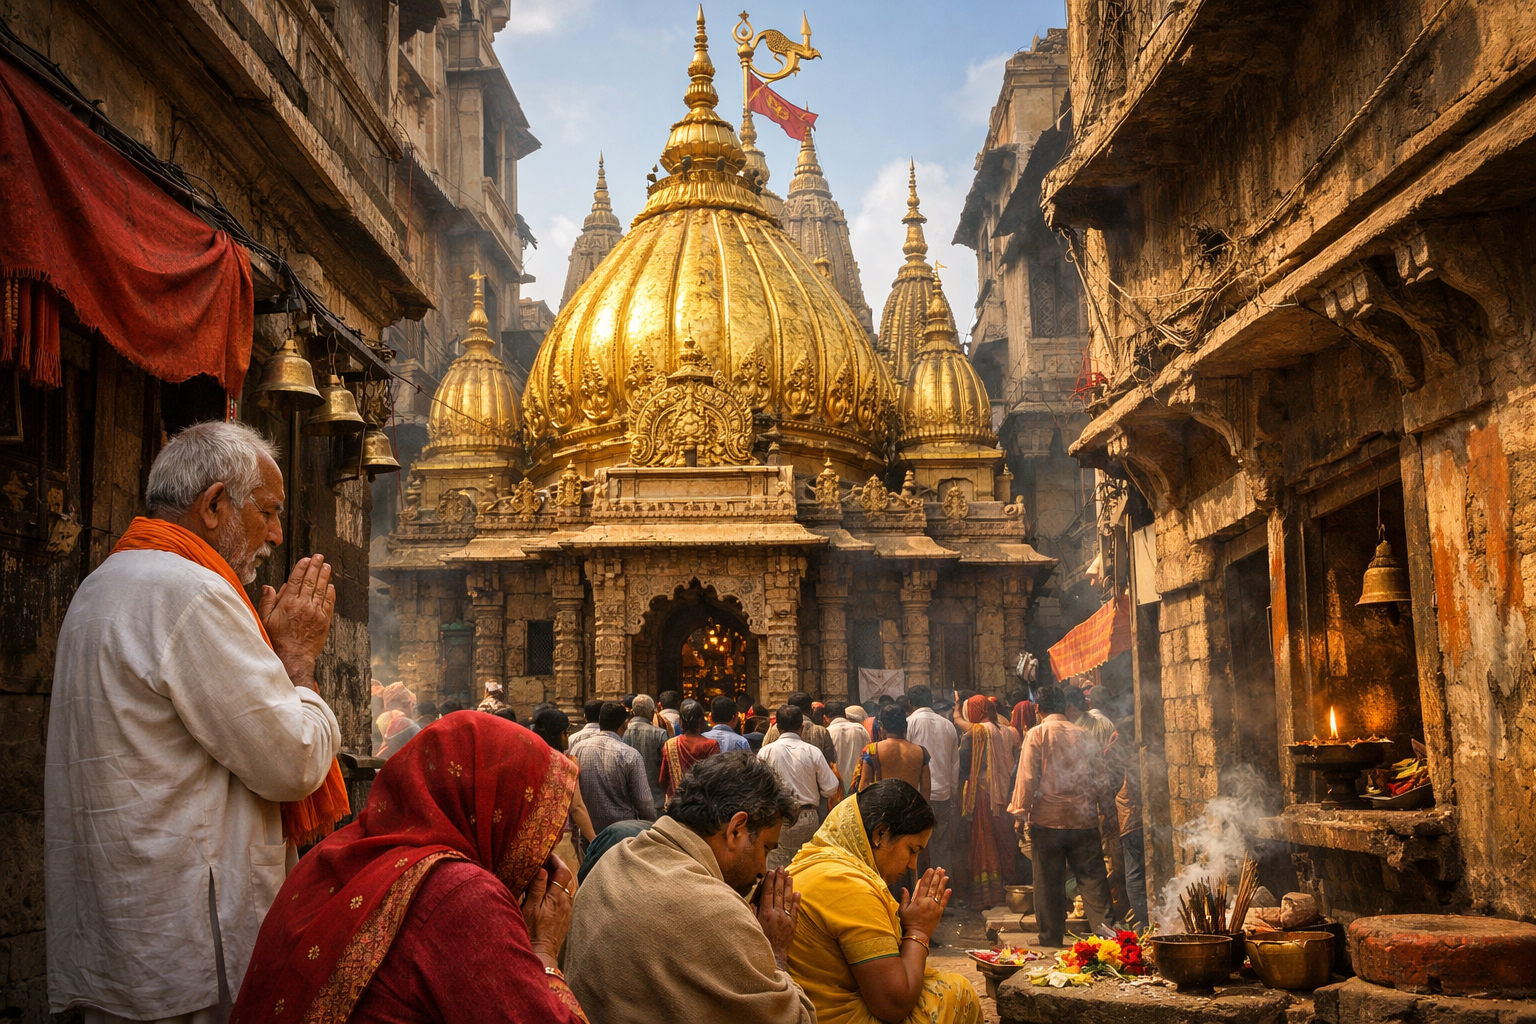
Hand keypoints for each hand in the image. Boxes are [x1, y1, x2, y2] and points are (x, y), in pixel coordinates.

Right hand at [260, 555, 334, 689]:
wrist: (293, 657)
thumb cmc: (276, 639)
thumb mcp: (264, 620)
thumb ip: (267, 602)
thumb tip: (269, 586)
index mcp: (287, 603)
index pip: (295, 580)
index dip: (301, 568)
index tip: (306, 559)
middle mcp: (303, 605)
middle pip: (310, 581)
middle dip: (315, 567)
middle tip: (319, 557)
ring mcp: (315, 612)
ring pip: (321, 589)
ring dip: (324, 576)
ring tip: (326, 566)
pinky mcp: (324, 620)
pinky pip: (329, 602)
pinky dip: (330, 593)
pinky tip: (330, 585)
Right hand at [521, 854, 573, 964]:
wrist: (542, 953)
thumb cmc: (533, 932)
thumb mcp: (529, 908)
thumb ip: (536, 888)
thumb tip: (541, 868)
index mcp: (557, 897)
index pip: (563, 872)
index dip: (557, 860)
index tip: (548, 854)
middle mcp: (566, 902)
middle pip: (566, 878)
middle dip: (557, 868)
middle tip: (545, 862)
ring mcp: (567, 910)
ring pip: (565, 888)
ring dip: (557, 880)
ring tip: (544, 875)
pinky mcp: (565, 917)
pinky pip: (564, 898)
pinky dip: (557, 891)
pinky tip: (547, 893)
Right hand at [752, 868, 801, 969]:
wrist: (772, 956)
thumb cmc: (759, 940)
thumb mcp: (752, 924)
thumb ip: (753, 910)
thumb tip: (755, 897)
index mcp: (765, 913)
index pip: (768, 893)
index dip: (770, 881)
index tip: (771, 871)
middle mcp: (776, 914)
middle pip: (779, 893)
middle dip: (780, 879)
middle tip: (781, 868)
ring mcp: (786, 919)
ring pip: (788, 899)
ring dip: (788, 886)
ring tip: (789, 876)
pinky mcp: (792, 925)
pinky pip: (795, 910)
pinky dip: (797, 901)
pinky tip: (798, 892)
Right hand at [897, 867, 950, 939]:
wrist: (917, 934)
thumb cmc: (908, 922)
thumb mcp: (902, 910)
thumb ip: (904, 898)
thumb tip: (904, 888)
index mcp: (918, 900)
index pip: (923, 885)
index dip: (927, 876)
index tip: (930, 869)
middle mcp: (927, 902)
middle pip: (933, 886)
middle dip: (936, 877)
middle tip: (940, 869)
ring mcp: (934, 907)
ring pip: (939, 892)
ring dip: (942, 883)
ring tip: (945, 875)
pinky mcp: (939, 913)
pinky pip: (944, 902)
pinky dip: (947, 895)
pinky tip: (949, 889)